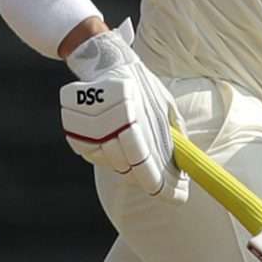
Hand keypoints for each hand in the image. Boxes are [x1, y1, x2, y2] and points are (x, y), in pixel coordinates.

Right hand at [59, 22, 184, 198]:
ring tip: (137, 152)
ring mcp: (87, 127)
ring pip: (112, 164)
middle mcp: (105, 120)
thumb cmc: (143, 88)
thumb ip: (175, 132)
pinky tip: (116, 143)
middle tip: (163, 182)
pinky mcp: (74, 132)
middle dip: (147, 178)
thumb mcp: (166, 105)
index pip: (144, 160)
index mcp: (130, 111)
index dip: (160, 185)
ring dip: (127, 165)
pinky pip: (95, 157)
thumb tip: (186, 164)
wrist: (107, 64)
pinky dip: (108, 156)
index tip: (177, 197)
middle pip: (127, 168)